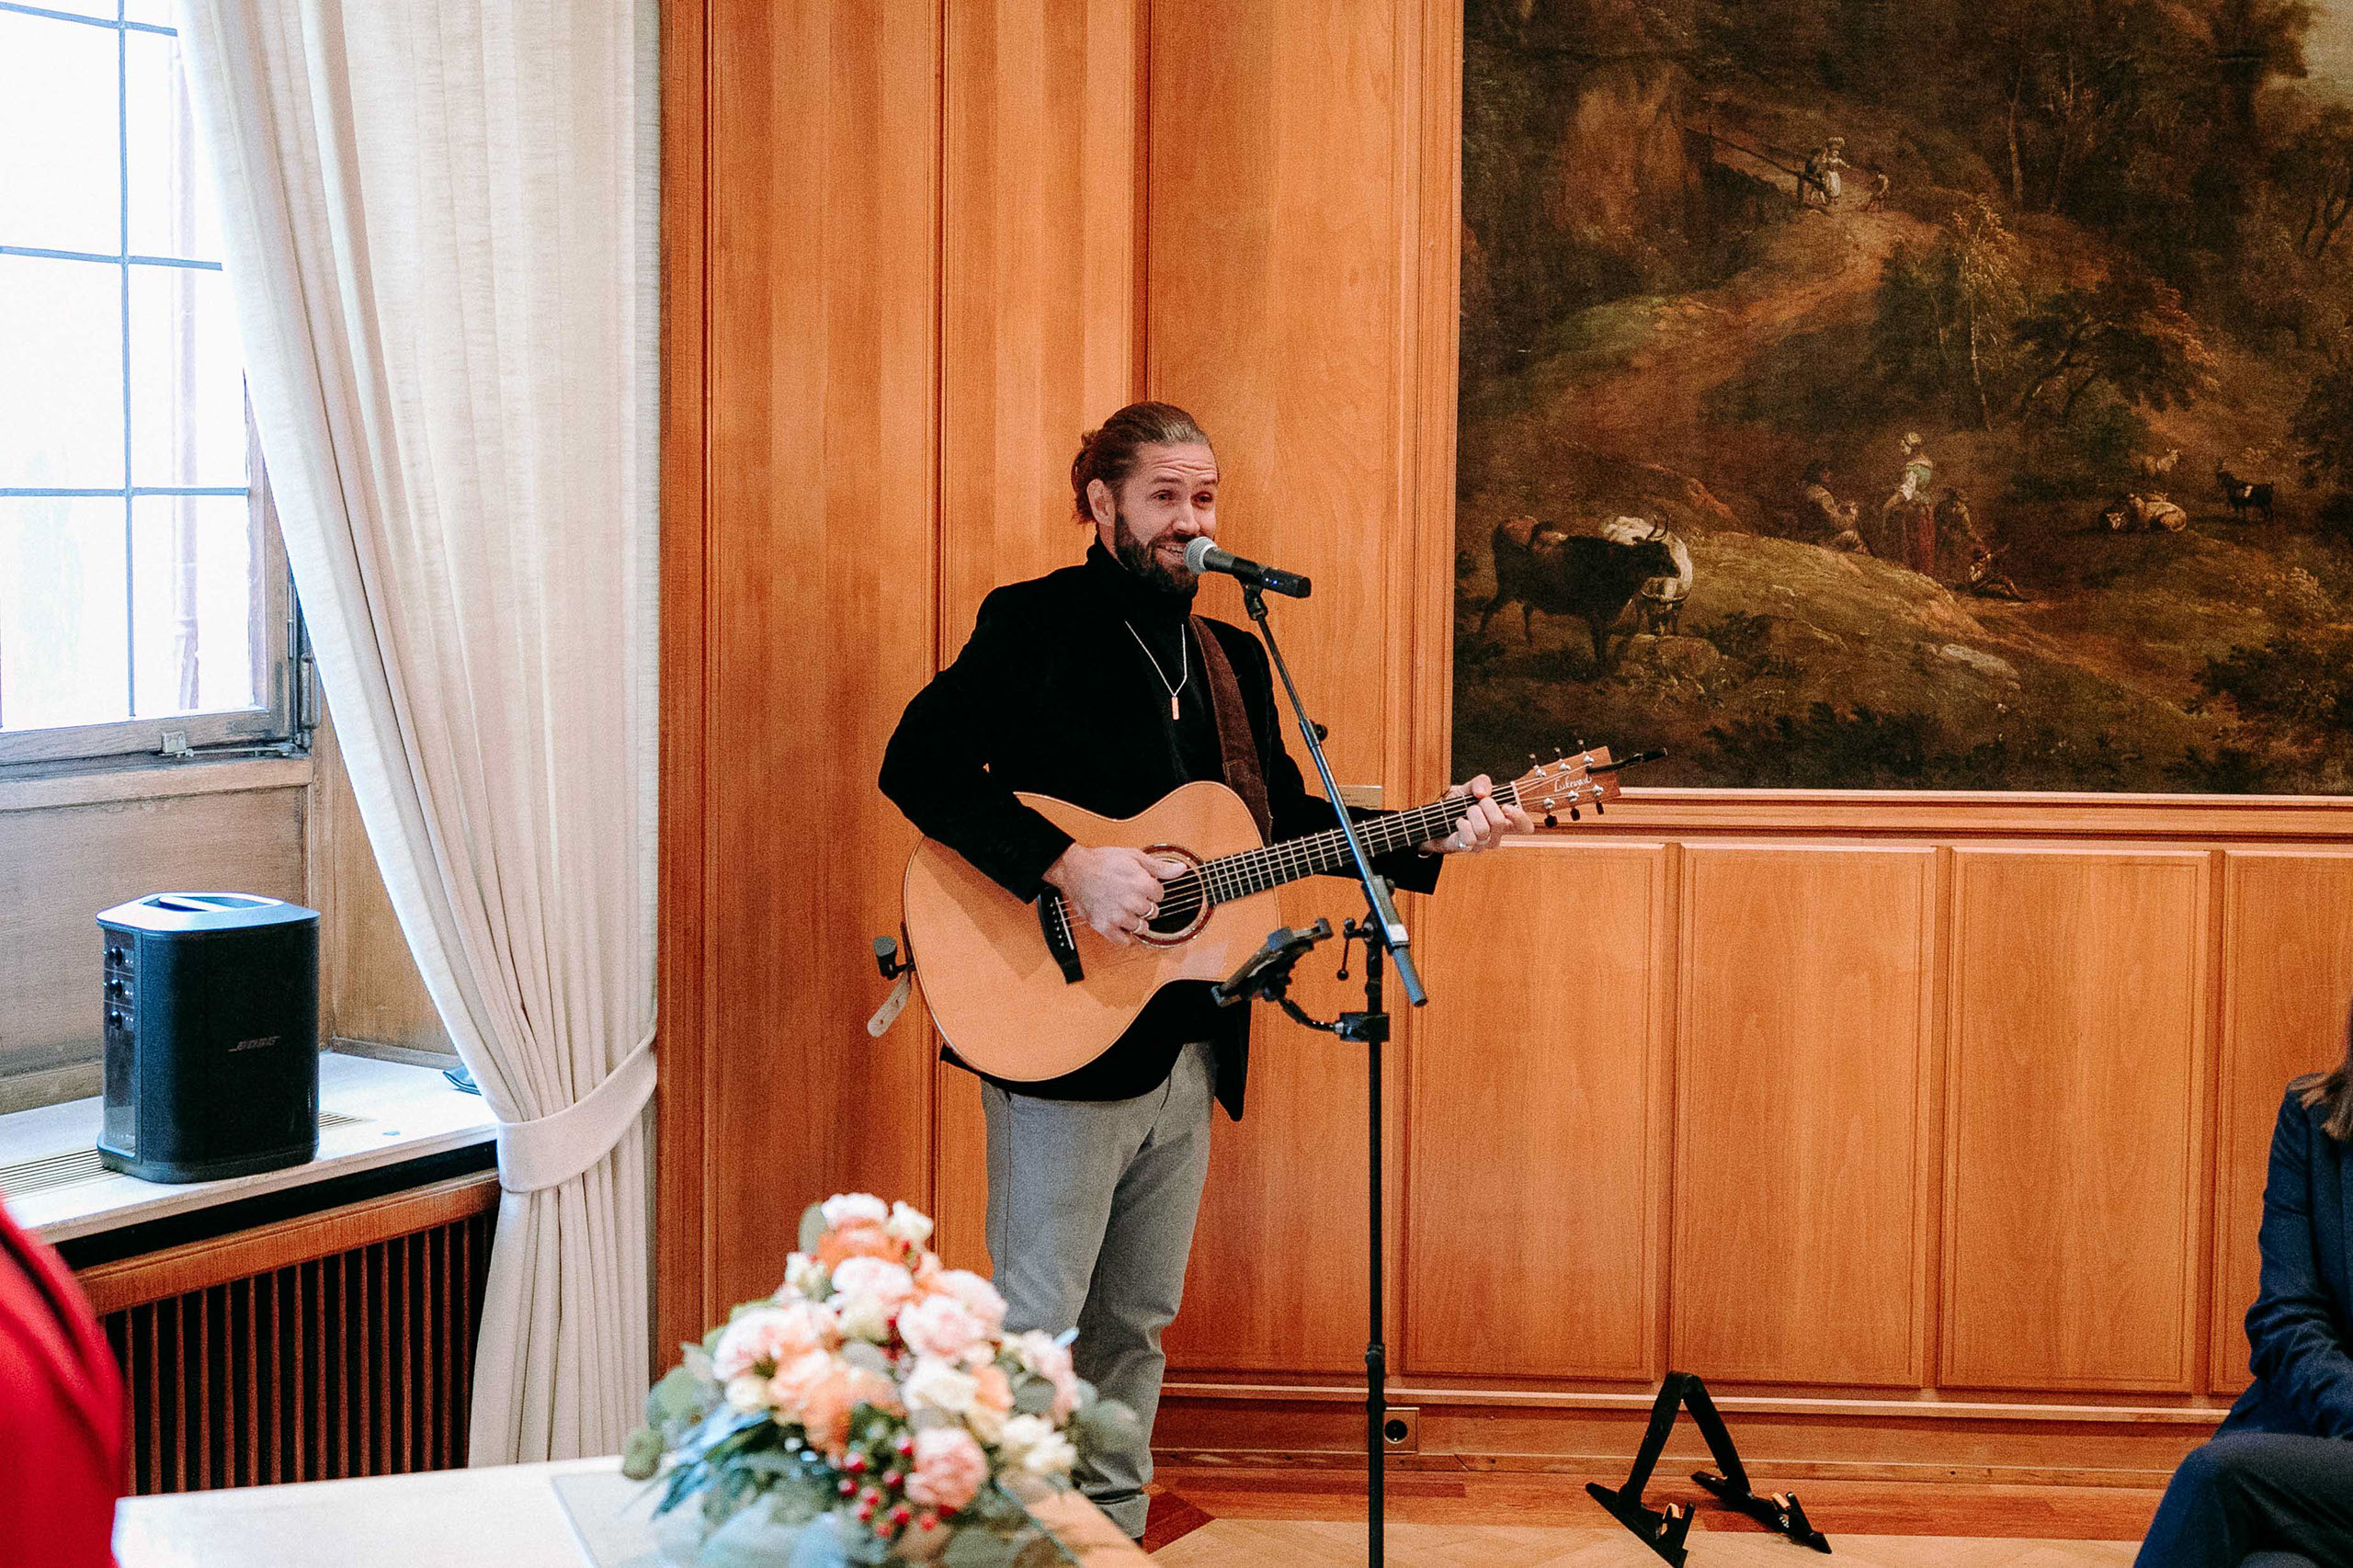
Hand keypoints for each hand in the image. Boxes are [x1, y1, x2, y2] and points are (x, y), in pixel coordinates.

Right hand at [1044, 845, 1187, 946]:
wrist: (1074, 869)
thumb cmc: (1103, 860)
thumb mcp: (1134, 856)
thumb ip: (1160, 867)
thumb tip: (1182, 870)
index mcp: (1142, 883)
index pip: (1160, 895)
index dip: (1152, 889)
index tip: (1142, 885)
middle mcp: (1132, 901)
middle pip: (1152, 912)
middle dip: (1145, 905)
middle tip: (1132, 896)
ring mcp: (1118, 916)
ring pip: (1141, 927)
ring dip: (1136, 920)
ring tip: (1125, 908)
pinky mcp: (1104, 926)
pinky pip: (1123, 941)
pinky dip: (1124, 936)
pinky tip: (1121, 925)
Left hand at [1419, 775, 1530, 853]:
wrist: (1434, 818)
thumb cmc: (1456, 806)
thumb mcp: (1469, 788)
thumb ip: (1481, 782)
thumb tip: (1483, 793)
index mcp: (1503, 821)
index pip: (1525, 827)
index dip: (1520, 817)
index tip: (1506, 806)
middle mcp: (1495, 835)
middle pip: (1500, 822)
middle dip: (1484, 806)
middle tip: (1475, 804)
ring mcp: (1482, 844)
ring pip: (1483, 829)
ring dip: (1470, 815)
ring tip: (1464, 814)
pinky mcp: (1467, 849)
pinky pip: (1469, 838)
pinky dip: (1461, 825)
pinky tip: (1458, 823)